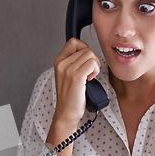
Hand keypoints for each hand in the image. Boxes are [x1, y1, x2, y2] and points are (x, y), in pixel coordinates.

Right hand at [47, 38, 99, 155]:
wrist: (66, 113)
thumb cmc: (70, 97)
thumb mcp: (67, 75)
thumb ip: (74, 62)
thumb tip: (88, 53)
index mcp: (58, 61)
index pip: (74, 42)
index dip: (84, 48)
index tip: (85, 62)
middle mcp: (61, 64)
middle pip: (85, 48)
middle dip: (92, 60)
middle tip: (88, 73)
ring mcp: (68, 70)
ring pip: (90, 55)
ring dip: (95, 66)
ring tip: (88, 77)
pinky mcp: (76, 77)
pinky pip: (92, 63)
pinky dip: (95, 71)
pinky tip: (89, 80)